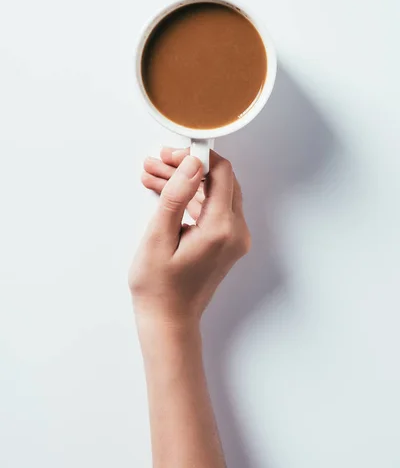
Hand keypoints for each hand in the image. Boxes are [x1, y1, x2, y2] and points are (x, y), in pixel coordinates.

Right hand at [129, 148, 250, 333]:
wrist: (168, 321)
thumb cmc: (159, 288)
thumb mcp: (159, 237)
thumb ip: (176, 196)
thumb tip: (193, 163)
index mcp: (221, 229)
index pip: (221, 173)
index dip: (197, 157)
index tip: (172, 153)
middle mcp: (235, 232)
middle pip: (219, 181)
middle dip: (187, 167)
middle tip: (157, 162)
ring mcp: (233, 238)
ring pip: (213, 194)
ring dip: (185, 182)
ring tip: (152, 175)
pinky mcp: (226, 243)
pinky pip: (212, 210)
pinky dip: (190, 200)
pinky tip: (164, 193)